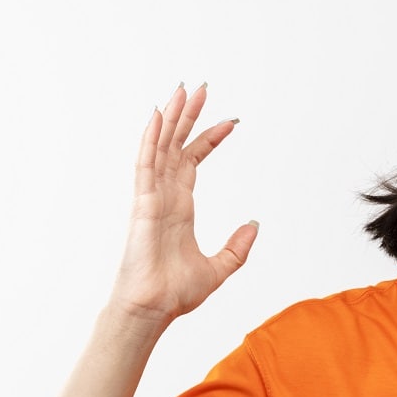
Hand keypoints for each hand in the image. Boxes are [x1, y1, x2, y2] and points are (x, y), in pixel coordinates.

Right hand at [111, 83, 257, 323]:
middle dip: (189, 117)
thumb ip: (238, 247)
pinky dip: (151, 139)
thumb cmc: (176, 292)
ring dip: (172, 118)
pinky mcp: (142, 203)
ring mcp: (151, 197)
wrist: (155, 308)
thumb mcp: (220, 267)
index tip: (229, 122)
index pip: (193, 162)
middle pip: (176, 146)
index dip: (209, 140)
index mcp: (180, 208)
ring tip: (182, 90)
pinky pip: (146, 164)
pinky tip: (159, 116)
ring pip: (161, 147)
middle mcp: (164, 197)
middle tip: (201, 89)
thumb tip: (255, 225)